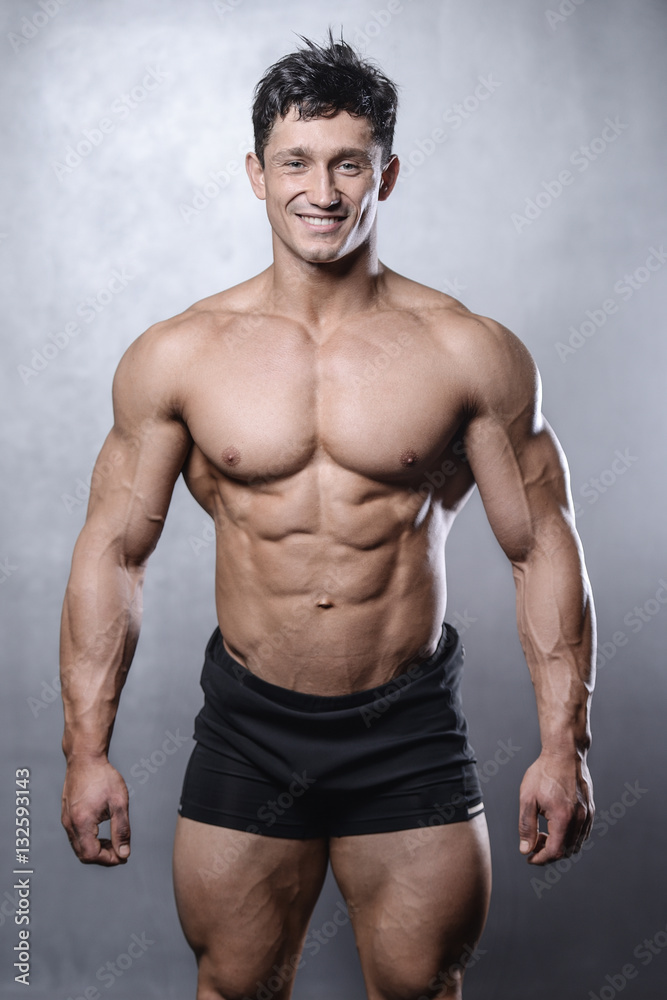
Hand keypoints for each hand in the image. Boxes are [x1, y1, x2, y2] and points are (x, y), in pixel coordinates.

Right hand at [62, 758, 130, 865]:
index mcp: (82, 822)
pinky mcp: (66, 814)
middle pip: (83, 854)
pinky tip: (100, 831)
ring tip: (112, 840)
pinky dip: (88, 840)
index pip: (91, 855)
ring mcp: (65, 819)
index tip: (123, 855)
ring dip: (95, 849)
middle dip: (102, 856)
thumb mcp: (119, 803)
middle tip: (119, 850)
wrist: (85, 758)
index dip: (108, 859)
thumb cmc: (103, 777)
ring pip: (78, 846)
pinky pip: (75, 836)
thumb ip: (121, 830)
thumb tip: (123, 853)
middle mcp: (70, 824)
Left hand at [518, 750, 593, 864]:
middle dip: (548, 853)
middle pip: (567, 851)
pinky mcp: (590, 809)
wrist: (564, 752)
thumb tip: (525, 849)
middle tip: (533, 844)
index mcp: (563, 818)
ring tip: (543, 835)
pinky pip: (583, 833)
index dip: (540, 858)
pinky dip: (570, 838)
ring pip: (576, 844)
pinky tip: (556, 828)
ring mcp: (588, 814)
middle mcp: (580, 819)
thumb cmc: (544, 772)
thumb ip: (526, 826)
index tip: (529, 857)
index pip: (555, 851)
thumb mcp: (527, 798)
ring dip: (560, 846)